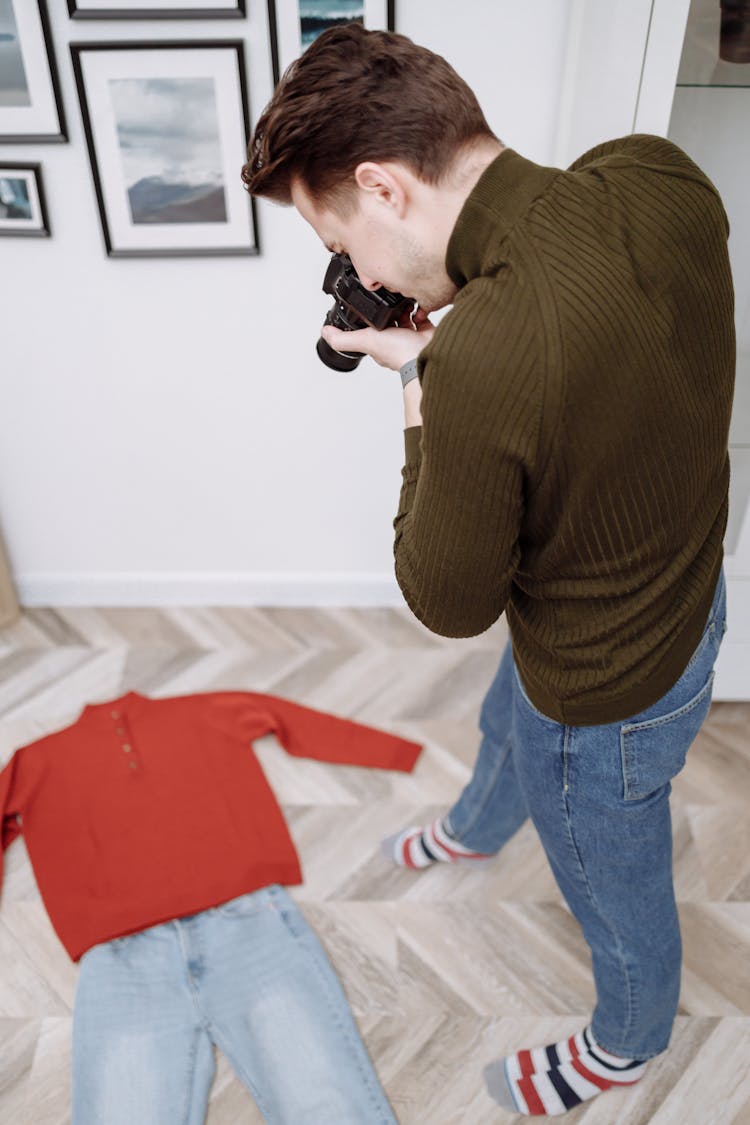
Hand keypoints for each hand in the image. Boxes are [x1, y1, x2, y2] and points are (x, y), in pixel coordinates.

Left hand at [320, 307, 434, 371]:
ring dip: (404, 307)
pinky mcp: (425, 331)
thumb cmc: (399, 352)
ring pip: (405, 316)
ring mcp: (410, 336)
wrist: (424, 352)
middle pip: (388, 320)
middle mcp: (394, 340)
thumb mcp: (365, 341)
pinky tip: (416, 305)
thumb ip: (344, 339)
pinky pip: (422, 316)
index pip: (370, 328)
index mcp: (378, 343)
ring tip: (402, 299)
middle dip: (388, 309)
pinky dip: (420, 309)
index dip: (368, 317)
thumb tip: (324, 333)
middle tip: (388, 297)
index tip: (368, 303)